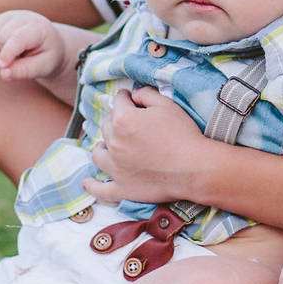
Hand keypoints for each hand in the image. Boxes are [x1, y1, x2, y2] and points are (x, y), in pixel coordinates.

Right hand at [0, 10, 65, 82]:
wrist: (51, 45)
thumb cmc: (48, 57)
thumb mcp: (44, 67)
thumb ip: (25, 71)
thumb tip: (4, 73)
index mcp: (39, 28)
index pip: (18, 36)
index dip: (8, 52)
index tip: (1, 66)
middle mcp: (23, 17)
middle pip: (0, 35)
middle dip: (2, 54)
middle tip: (17, 63)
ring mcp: (10, 16)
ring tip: (11, 57)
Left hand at [82, 87, 210, 205]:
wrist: (195, 168)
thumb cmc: (183, 134)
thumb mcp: (167, 105)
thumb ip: (146, 94)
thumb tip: (134, 94)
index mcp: (123, 120)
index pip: (118, 102)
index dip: (125, 97)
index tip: (129, 98)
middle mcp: (114, 143)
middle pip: (107, 126)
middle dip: (116, 120)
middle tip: (128, 121)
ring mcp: (116, 168)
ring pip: (99, 154)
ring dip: (102, 147)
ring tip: (106, 146)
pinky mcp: (122, 188)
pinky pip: (101, 190)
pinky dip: (93, 187)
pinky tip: (88, 184)